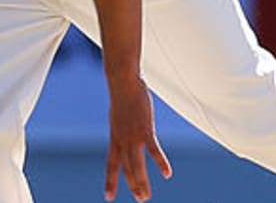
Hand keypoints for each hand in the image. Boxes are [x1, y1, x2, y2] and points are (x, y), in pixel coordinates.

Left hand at [104, 79, 171, 201]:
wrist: (123, 84)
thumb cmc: (123, 97)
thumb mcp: (118, 116)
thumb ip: (122, 126)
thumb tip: (124, 127)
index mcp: (115, 139)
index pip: (111, 165)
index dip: (110, 182)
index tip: (108, 197)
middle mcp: (122, 141)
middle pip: (127, 169)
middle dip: (133, 186)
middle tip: (140, 200)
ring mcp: (133, 137)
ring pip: (137, 165)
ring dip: (142, 183)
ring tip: (146, 197)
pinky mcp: (145, 130)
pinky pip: (154, 150)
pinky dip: (160, 162)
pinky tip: (167, 174)